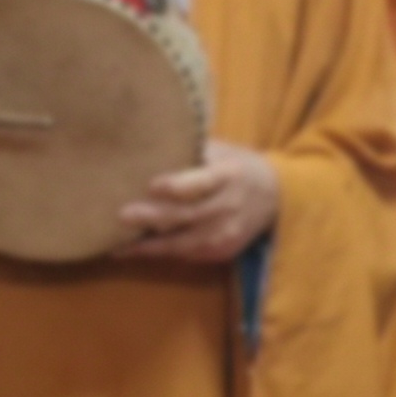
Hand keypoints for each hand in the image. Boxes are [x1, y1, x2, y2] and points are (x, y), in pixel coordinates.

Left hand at [118, 139, 281, 263]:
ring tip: (118, 244)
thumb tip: (151, 142)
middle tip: (122, 215)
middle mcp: (228, 206)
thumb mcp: (223, 150)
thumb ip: (193, 150)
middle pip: (186, 215)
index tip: (151, 184)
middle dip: (152, 217)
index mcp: (228, 175)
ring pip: (183, 243)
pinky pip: (187, 255)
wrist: (277, 196)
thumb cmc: (238, 166)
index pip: (201, 182)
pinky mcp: (222, 252)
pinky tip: (136, 250)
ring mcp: (226, 234)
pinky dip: (161, 253)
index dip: (177, 185)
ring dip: (149, 245)